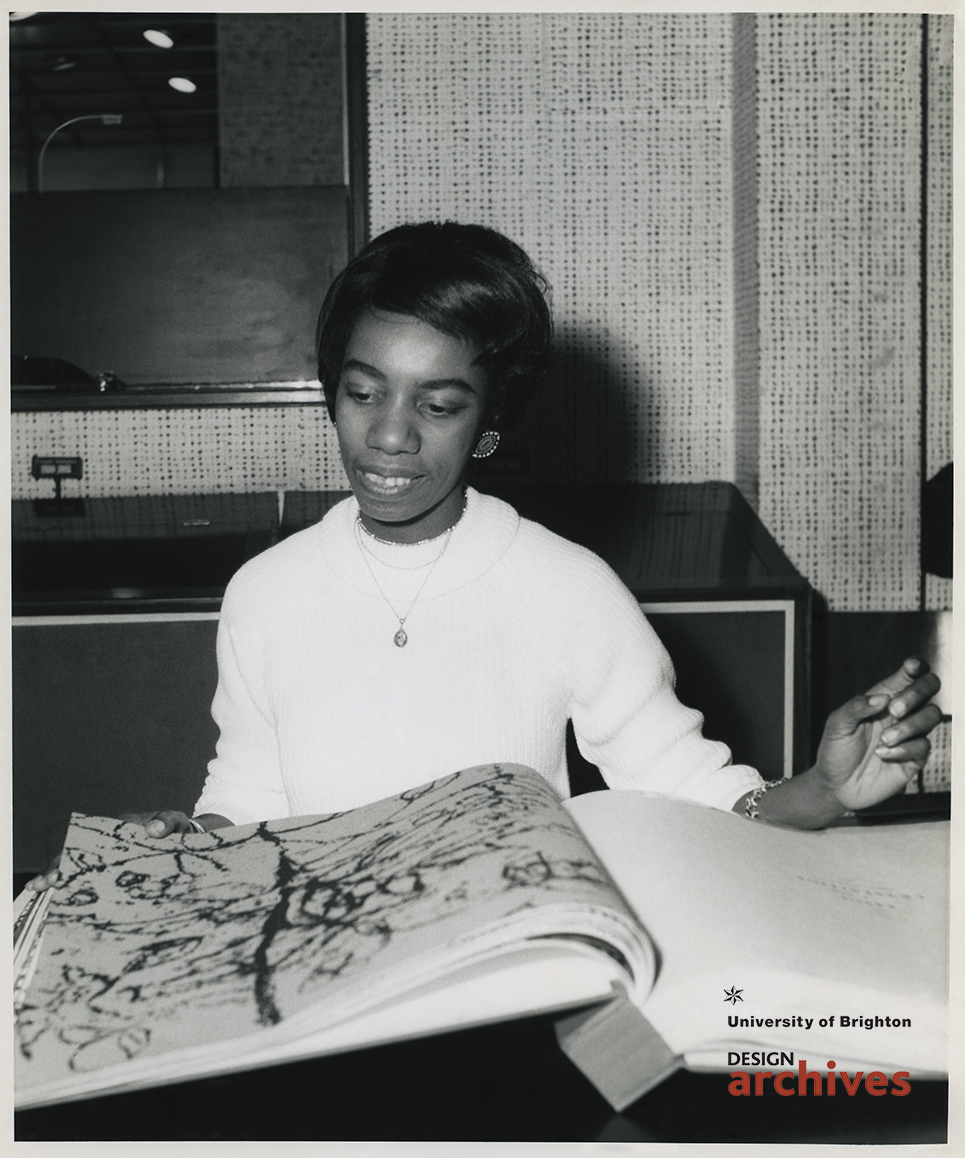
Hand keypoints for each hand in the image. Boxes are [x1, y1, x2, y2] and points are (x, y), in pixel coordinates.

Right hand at [26, 809, 202, 892]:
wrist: (188, 838)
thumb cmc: (179, 828)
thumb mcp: (176, 821)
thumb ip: (167, 822)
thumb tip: (152, 830)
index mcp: (116, 829)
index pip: (85, 842)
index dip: (68, 857)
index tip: (57, 873)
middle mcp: (108, 842)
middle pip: (76, 856)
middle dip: (56, 871)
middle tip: (39, 887)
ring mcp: (111, 858)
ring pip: (81, 868)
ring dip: (61, 880)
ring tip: (39, 894)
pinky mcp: (117, 871)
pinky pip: (96, 879)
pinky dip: (78, 888)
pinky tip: (63, 903)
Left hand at [813, 656, 942, 811]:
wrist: (836, 785)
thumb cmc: (836, 750)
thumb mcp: (837, 724)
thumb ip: (857, 707)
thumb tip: (882, 698)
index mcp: (882, 698)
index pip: (907, 675)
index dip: (914, 667)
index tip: (911, 667)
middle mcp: (901, 713)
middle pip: (929, 688)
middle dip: (916, 693)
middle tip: (894, 710)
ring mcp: (910, 735)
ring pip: (931, 716)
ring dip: (908, 726)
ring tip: (883, 740)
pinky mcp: (915, 757)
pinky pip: (923, 746)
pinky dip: (903, 749)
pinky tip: (883, 755)